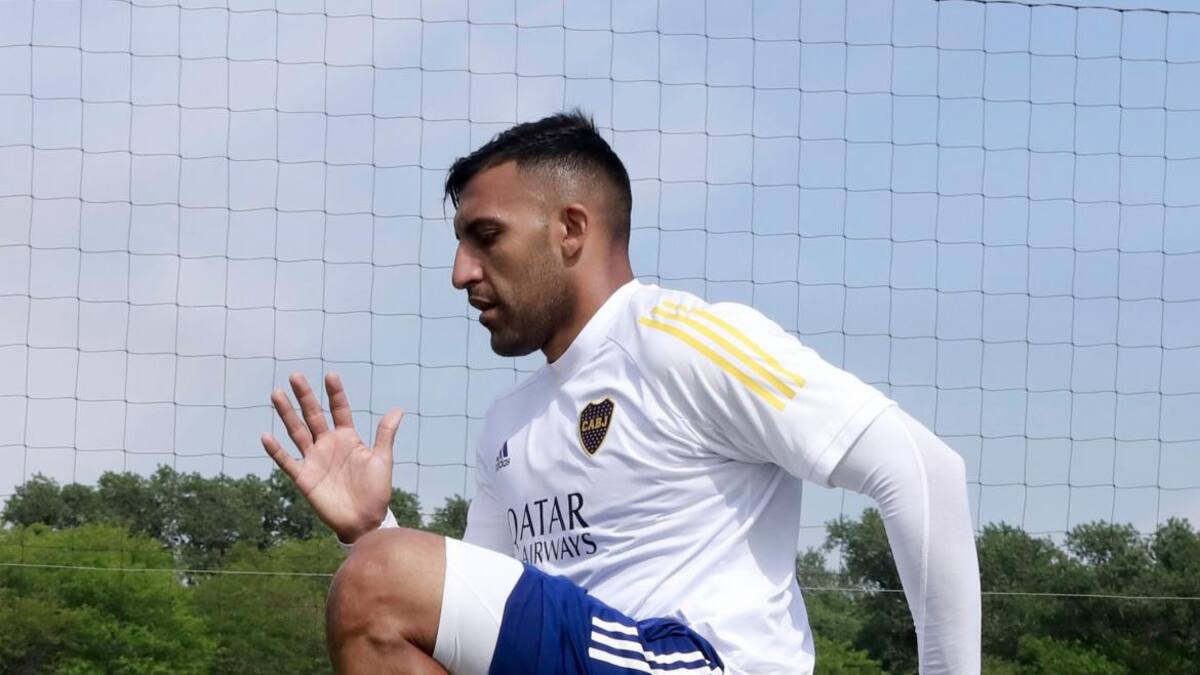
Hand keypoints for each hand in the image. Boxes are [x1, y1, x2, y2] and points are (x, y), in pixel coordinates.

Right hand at [261, 372, 403, 543]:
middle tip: (296, 375)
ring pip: (297, 432)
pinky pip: (287, 461)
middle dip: (305, 396)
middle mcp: (328, 444)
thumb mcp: (382, 460)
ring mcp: (314, 459)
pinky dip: (276, 450)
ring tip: (277, 394)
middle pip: (313, 415)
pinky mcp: (304, 477)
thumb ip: (385, 434)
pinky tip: (267, 435)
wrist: (364, 520)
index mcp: (347, 438)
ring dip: (287, 414)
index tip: (331, 375)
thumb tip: (398, 409)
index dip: (335, 393)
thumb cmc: (376, 491)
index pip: (339, 410)